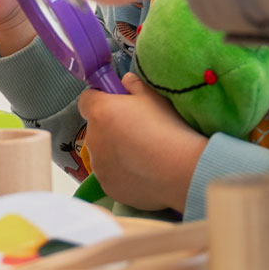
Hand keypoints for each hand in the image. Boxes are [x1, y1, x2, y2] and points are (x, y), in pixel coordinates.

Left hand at [75, 73, 207, 212]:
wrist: (182, 170)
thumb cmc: (167, 127)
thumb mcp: (153, 96)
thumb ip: (133, 84)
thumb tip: (124, 82)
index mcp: (100, 112)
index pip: (86, 100)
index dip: (101, 100)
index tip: (118, 105)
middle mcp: (93, 139)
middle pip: (96, 129)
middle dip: (110, 129)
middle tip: (138, 133)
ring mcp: (99, 166)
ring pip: (103, 154)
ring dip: (115, 153)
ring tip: (144, 156)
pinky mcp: (108, 187)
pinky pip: (111, 176)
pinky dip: (122, 174)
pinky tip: (144, 173)